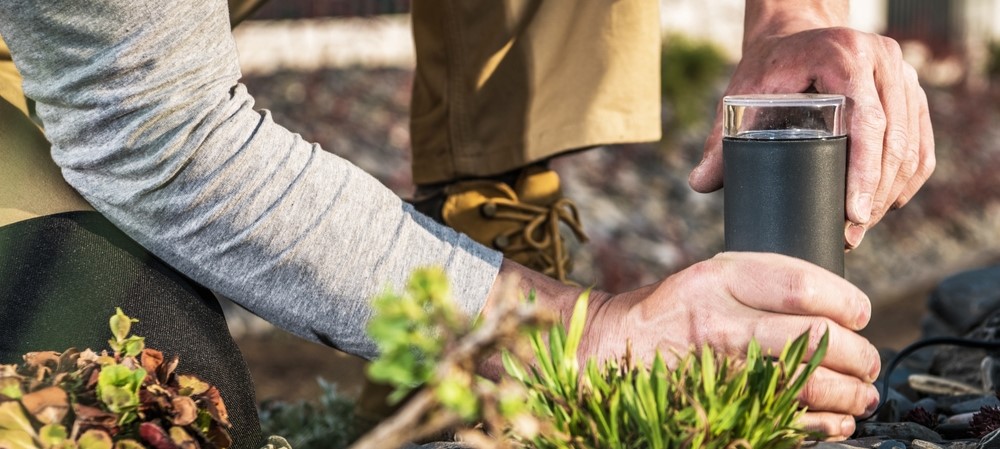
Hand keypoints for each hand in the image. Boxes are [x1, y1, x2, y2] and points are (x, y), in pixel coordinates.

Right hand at [581, 252, 879, 438]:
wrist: (614, 349)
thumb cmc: (671, 311)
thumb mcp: (708, 275)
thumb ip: (763, 280)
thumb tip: (836, 302)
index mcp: (718, 279)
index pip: (803, 286)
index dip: (847, 302)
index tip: (859, 313)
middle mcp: (719, 321)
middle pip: (815, 337)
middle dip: (859, 353)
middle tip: (869, 361)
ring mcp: (718, 368)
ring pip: (809, 383)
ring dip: (851, 393)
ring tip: (862, 394)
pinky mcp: (719, 404)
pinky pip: (788, 421)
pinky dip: (825, 426)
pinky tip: (837, 421)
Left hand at [690, 20, 934, 249]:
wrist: (795, 37)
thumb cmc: (768, 68)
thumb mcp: (742, 95)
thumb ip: (722, 139)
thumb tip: (700, 184)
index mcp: (844, 56)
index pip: (866, 121)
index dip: (864, 172)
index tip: (853, 214)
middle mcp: (883, 60)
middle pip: (895, 139)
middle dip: (877, 193)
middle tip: (853, 232)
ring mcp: (903, 75)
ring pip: (913, 144)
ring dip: (892, 191)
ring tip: (864, 226)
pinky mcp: (912, 91)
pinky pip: (922, 142)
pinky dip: (908, 177)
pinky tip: (889, 203)